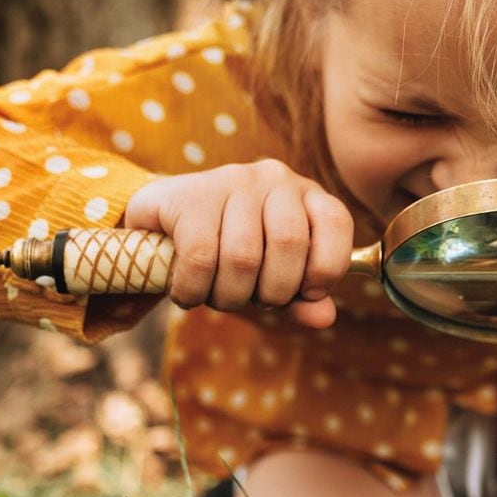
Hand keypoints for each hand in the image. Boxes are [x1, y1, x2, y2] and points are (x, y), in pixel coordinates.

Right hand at [121, 159, 353, 327]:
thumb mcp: (273, 275)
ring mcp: (231, 180)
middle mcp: (274, 178)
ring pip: (242, 256)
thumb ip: (303, 297)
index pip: (335, 222)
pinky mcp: (189, 196)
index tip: (307, 293)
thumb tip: (325, 318)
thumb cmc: (231, 252)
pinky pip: (200, 257)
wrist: (162, 223)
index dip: (326, 267)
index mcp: (307, 194)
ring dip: (229, 296)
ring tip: (218, 296)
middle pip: (289, 244)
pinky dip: (194, 290)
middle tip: (253, 299)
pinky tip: (188, 293)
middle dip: (273, 292)